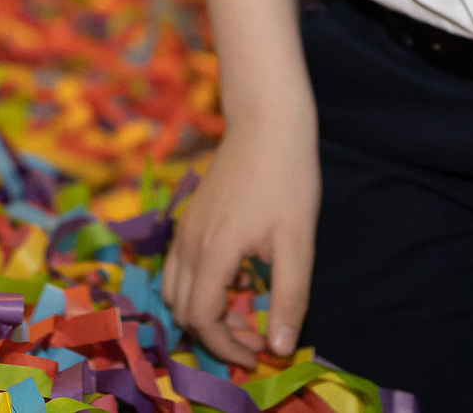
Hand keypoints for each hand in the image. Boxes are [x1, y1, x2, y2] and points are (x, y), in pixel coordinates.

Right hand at [161, 110, 319, 365]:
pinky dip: (198, 286)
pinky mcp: (189, 216)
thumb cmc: (288, 178)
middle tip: (257, 332)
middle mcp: (189, 243)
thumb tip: (281, 347)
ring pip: (174, 288)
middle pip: (181, 310)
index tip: (259, 351)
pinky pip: (179, 266)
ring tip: (245, 308)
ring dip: (203, 310)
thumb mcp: (298, 242)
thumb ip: (289, 297)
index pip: (201, 320)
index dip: (227, 346)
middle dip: (216, 332)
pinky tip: (236, 276)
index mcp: (213, 252)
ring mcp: (185, 228)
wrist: (267, 120)